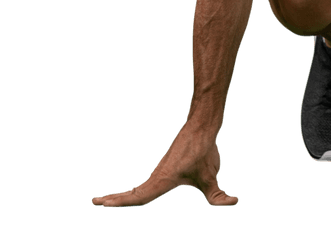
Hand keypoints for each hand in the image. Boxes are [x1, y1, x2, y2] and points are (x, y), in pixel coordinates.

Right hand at [91, 128, 237, 207]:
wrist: (201, 126)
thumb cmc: (204, 151)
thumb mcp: (212, 176)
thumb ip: (219, 194)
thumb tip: (234, 202)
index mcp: (163, 180)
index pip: (140, 196)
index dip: (123, 202)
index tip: (105, 204)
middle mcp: (157, 176)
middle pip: (133, 194)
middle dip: (115, 200)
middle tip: (95, 203)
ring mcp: (159, 172)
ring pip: (137, 190)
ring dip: (121, 196)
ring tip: (102, 202)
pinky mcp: (163, 169)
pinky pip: (145, 185)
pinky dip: (133, 192)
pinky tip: (129, 195)